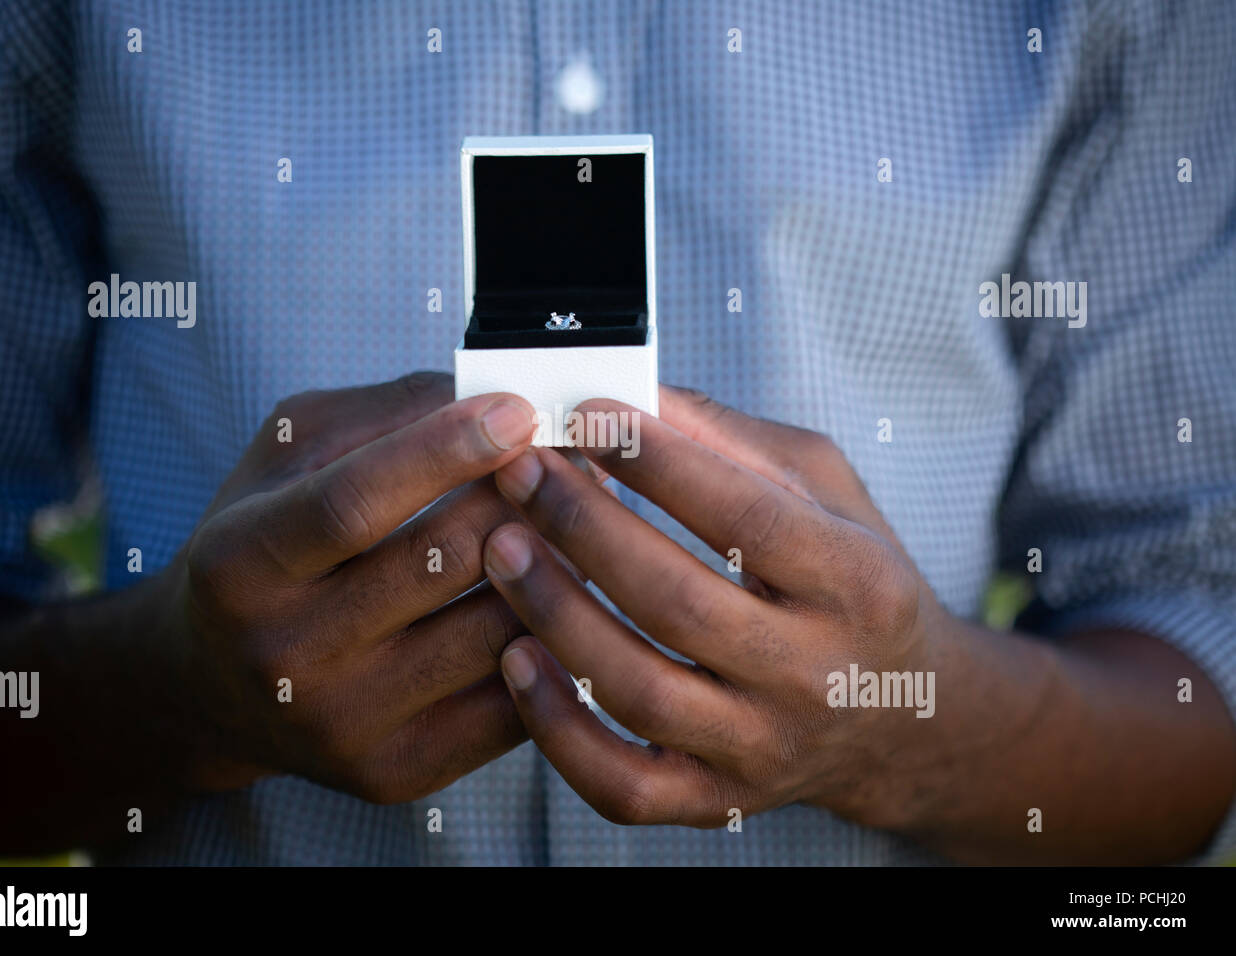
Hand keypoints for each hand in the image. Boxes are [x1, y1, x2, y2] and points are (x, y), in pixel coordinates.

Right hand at [157, 372, 541, 801]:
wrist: (215, 684)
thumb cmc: (267, 543)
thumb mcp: (289, 457)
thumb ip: (382, 414)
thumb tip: (494, 392)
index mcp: (240, 563)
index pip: (353, 503)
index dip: (444, 450)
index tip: (521, 407)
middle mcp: (282, 654)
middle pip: (440, 564)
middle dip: (524, 498)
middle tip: (573, 458)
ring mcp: (341, 724)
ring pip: (492, 635)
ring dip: (558, 567)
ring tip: (581, 523)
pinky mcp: (394, 773)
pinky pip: (511, 704)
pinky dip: (552, 643)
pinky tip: (562, 598)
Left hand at [481, 385, 940, 827]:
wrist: (898, 713)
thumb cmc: (850, 578)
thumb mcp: (827, 491)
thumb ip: (735, 442)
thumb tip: (633, 397)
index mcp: (859, 583)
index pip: (747, 517)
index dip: (658, 461)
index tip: (586, 411)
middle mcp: (818, 675)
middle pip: (679, 603)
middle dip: (584, 527)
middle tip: (521, 471)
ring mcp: (765, 747)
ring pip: (641, 692)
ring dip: (555, 613)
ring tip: (502, 547)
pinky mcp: (718, 799)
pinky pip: (622, 785)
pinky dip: (557, 727)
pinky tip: (515, 658)